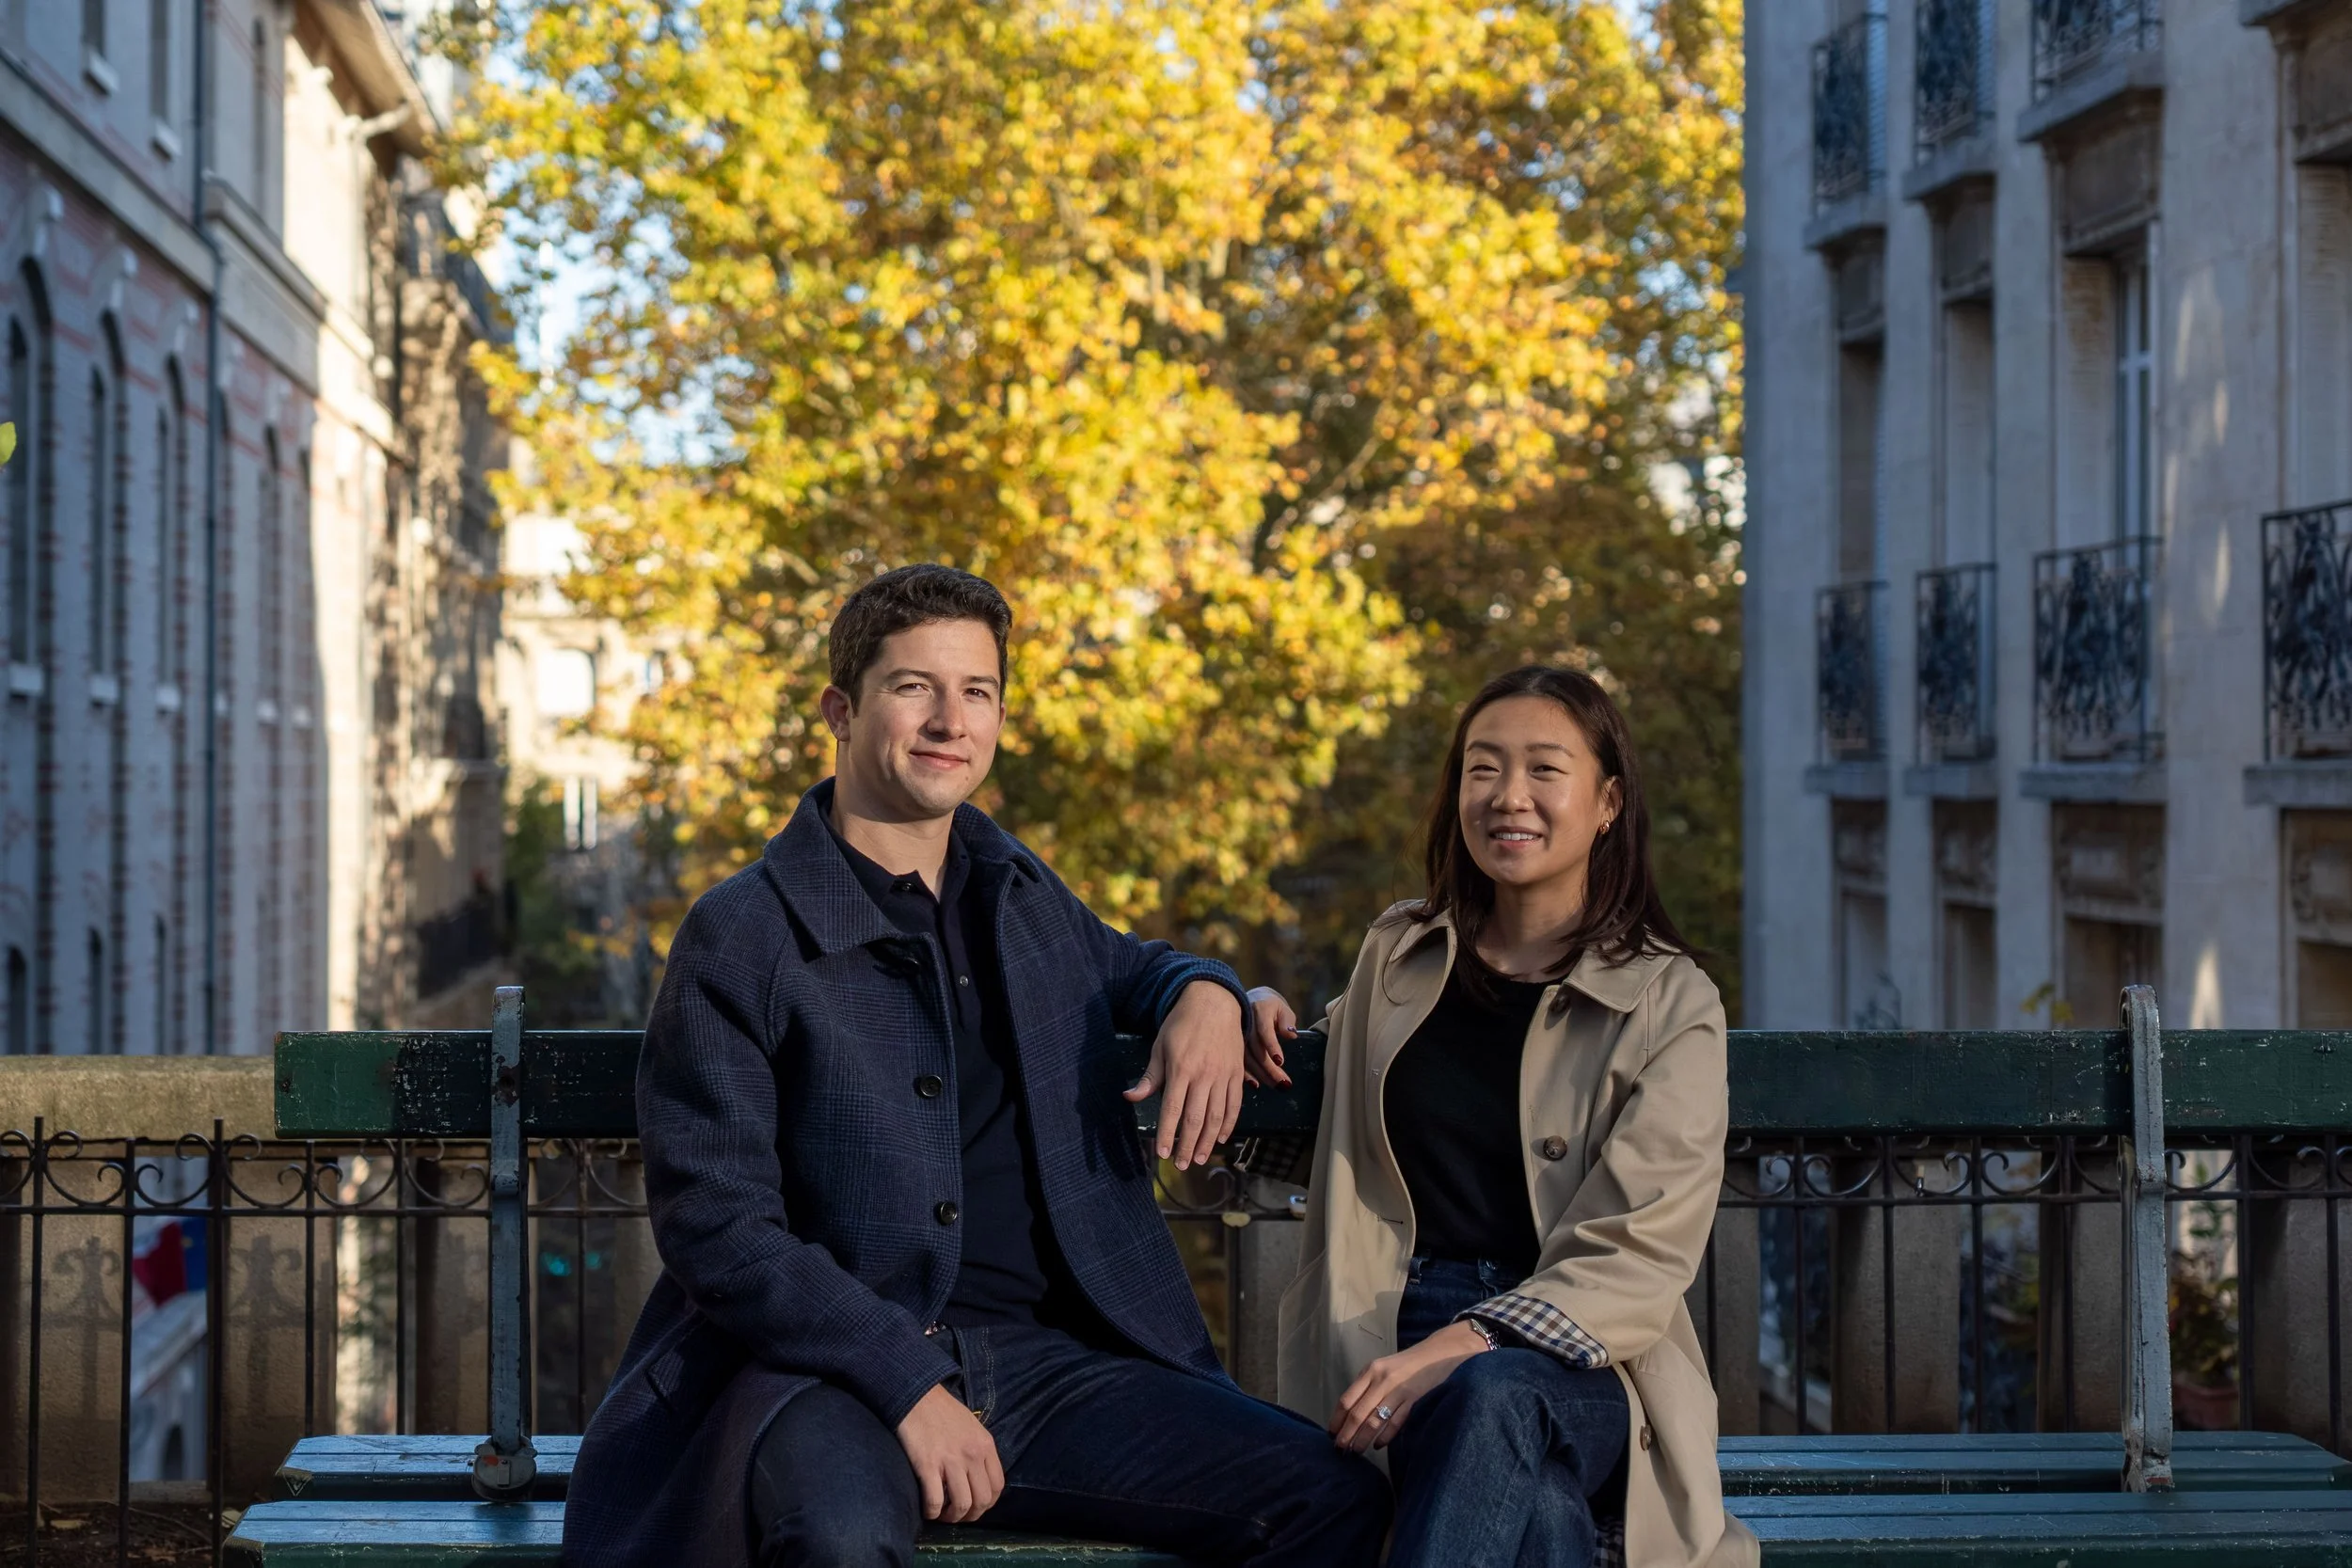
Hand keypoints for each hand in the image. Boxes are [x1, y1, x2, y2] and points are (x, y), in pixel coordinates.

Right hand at [895, 1382, 1004, 1522]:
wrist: (916, 1395)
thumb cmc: (943, 1411)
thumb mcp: (972, 1427)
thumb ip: (979, 1450)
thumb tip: (978, 1478)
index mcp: (985, 1445)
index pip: (998, 1486)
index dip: (988, 1503)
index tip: (975, 1507)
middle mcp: (972, 1455)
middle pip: (982, 1500)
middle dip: (971, 1515)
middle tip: (958, 1515)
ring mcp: (951, 1460)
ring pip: (961, 1505)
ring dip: (952, 1517)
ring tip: (942, 1515)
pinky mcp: (927, 1465)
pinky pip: (934, 1501)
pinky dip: (932, 1512)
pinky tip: (928, 1510)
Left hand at [1123, 981, 1244, 1169]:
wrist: (1214, 1002)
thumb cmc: (1181, 1025)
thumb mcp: (1160, 1047)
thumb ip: (1149, 1077)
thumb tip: (1129, 1097)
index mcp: (1181, 1069)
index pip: (1172, 1109)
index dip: (1167, 1134)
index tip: (1163, 1154)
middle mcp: (1204, 1075)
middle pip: (1195, 1119)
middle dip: (1188, 1146)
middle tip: (1182, 1165)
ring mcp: (1223, 1075)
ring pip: (1217, 1116)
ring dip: (1208, 1141)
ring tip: (1201, 1159)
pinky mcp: (1237, 1073)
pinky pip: (1235, 1104)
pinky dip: (1229, 1124)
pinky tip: (1221, 1138)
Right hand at [1244, 986, 1295, 1089]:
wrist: (1251, 1000)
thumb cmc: (1271, 1006)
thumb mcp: (1282, 1008)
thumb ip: (1287, 1021)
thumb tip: (1291, 1034)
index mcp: (1259, 1010)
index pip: (1264, 1030)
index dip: (1272, 1046)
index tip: (1280, 1061)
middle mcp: (1245, 1023)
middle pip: (1256, 1048)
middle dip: (1270, 1068)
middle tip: (1284, 1083)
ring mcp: (1237, 1034)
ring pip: (1247, 1058)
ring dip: (1261, 1074)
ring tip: (1277, 1085)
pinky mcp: (1233, 1045)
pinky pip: (1238, 1061)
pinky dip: (1247, 1074)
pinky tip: (1256, 1084)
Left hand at [1330, 1321, 1490, 1451]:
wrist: (1437, 1354)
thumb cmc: (1406, 1364)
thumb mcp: (1381, 1367)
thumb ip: (1366, 1385)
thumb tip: (1348, 1413)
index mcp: (1370, 1371)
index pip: (1346, 1399)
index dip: (1337, 1419)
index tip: (1331, 1434)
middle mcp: (1381, 1380)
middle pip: (1358, 1413)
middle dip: (1347, 1434)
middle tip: (1340, 1449)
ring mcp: (1398, 1390)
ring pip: (1374, 1421)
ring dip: (1363, 1439)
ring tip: (1357, 1451)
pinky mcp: (1413, 1399)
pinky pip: (1395, 1423)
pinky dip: (1385, 1436)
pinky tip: (1378, 1445)